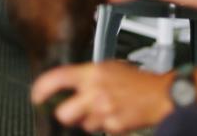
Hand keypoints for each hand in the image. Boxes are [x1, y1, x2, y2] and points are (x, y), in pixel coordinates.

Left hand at [31, 61, 173, 133]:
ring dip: (90, 120)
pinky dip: (106, 126)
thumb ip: (85, 77)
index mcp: (92, 73)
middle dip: (67, 114)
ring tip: (104, 109)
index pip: (57, 78)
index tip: (36, 96)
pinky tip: (116, 115)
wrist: (159, 95)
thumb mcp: (108, 68)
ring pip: (82, 124)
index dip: (41, 89)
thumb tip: (66, 87)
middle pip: (63, 113)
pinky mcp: (113, 126)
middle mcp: (95, 91)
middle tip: (76, 109)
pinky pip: (101, 130)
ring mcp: (103, 110)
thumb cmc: (135, 81)